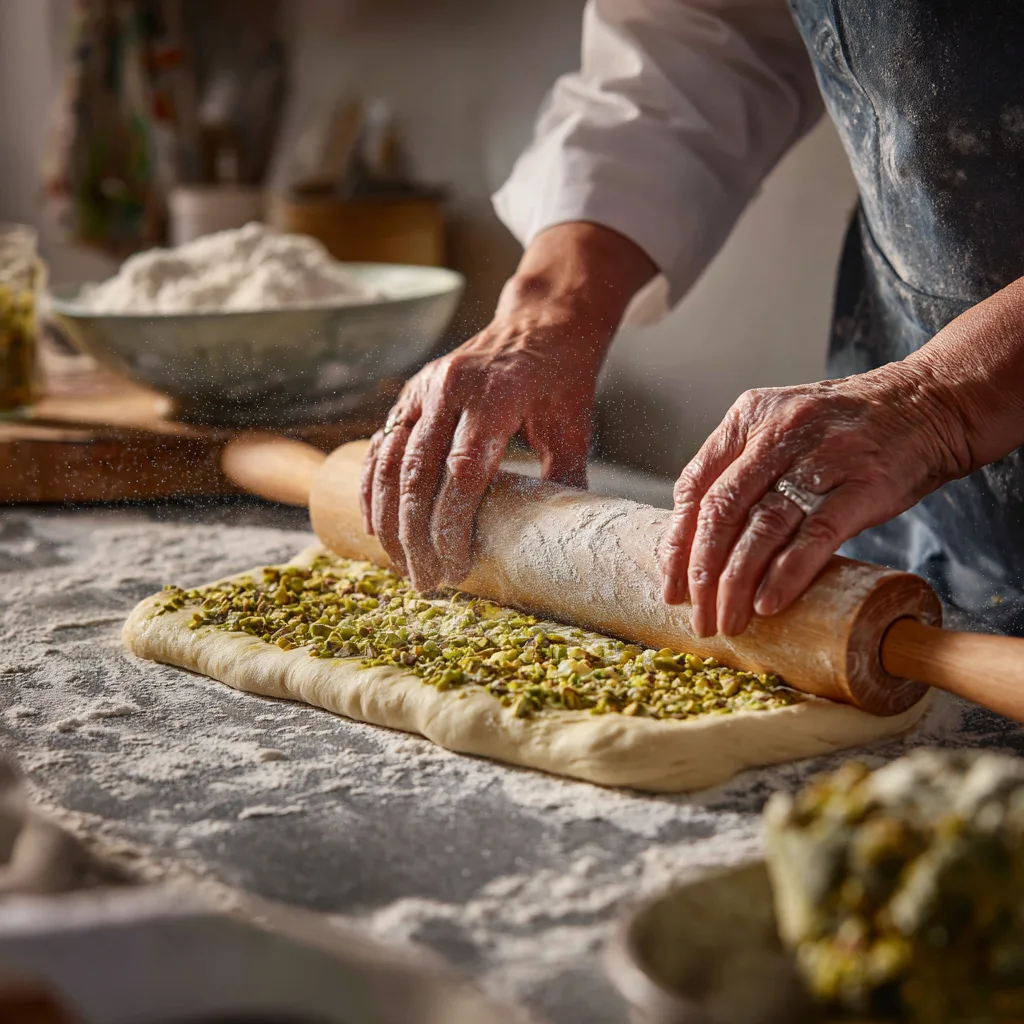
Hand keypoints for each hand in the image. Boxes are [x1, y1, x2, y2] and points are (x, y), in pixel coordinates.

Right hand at [360, 311, 603, 590]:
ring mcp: (423, 388)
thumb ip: (565, 481)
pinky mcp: (409, 394)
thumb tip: (562, 543)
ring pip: (389, 462)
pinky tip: (374, 525)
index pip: (463, 472)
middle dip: (416, 536)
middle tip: (426, 582)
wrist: (539, 321)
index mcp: (495, 395)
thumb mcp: (573, 427)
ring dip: (389, 520)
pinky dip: (372, 489)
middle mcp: (450, 388)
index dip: (452, 525)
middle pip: (418, 474)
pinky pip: (379, 446)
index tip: (455, 567)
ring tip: (401, 565)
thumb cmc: (560, 377)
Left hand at [658, 365, 970, 636]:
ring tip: (729, 620)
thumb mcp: (783, 427)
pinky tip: (768, 604)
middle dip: (702, 572)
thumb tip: (702, 541)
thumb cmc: (847, 428)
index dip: (677, 542)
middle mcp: (779, 433)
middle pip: (721, 511)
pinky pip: (815, 536)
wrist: (929, 403)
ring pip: (762, 527)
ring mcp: (822, 458)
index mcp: (749, 418)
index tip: (671, 584)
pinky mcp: (863, 485)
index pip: (695, 485)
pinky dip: (786, 574)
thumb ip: (743, 469)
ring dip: (737, 583)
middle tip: (697, 615)